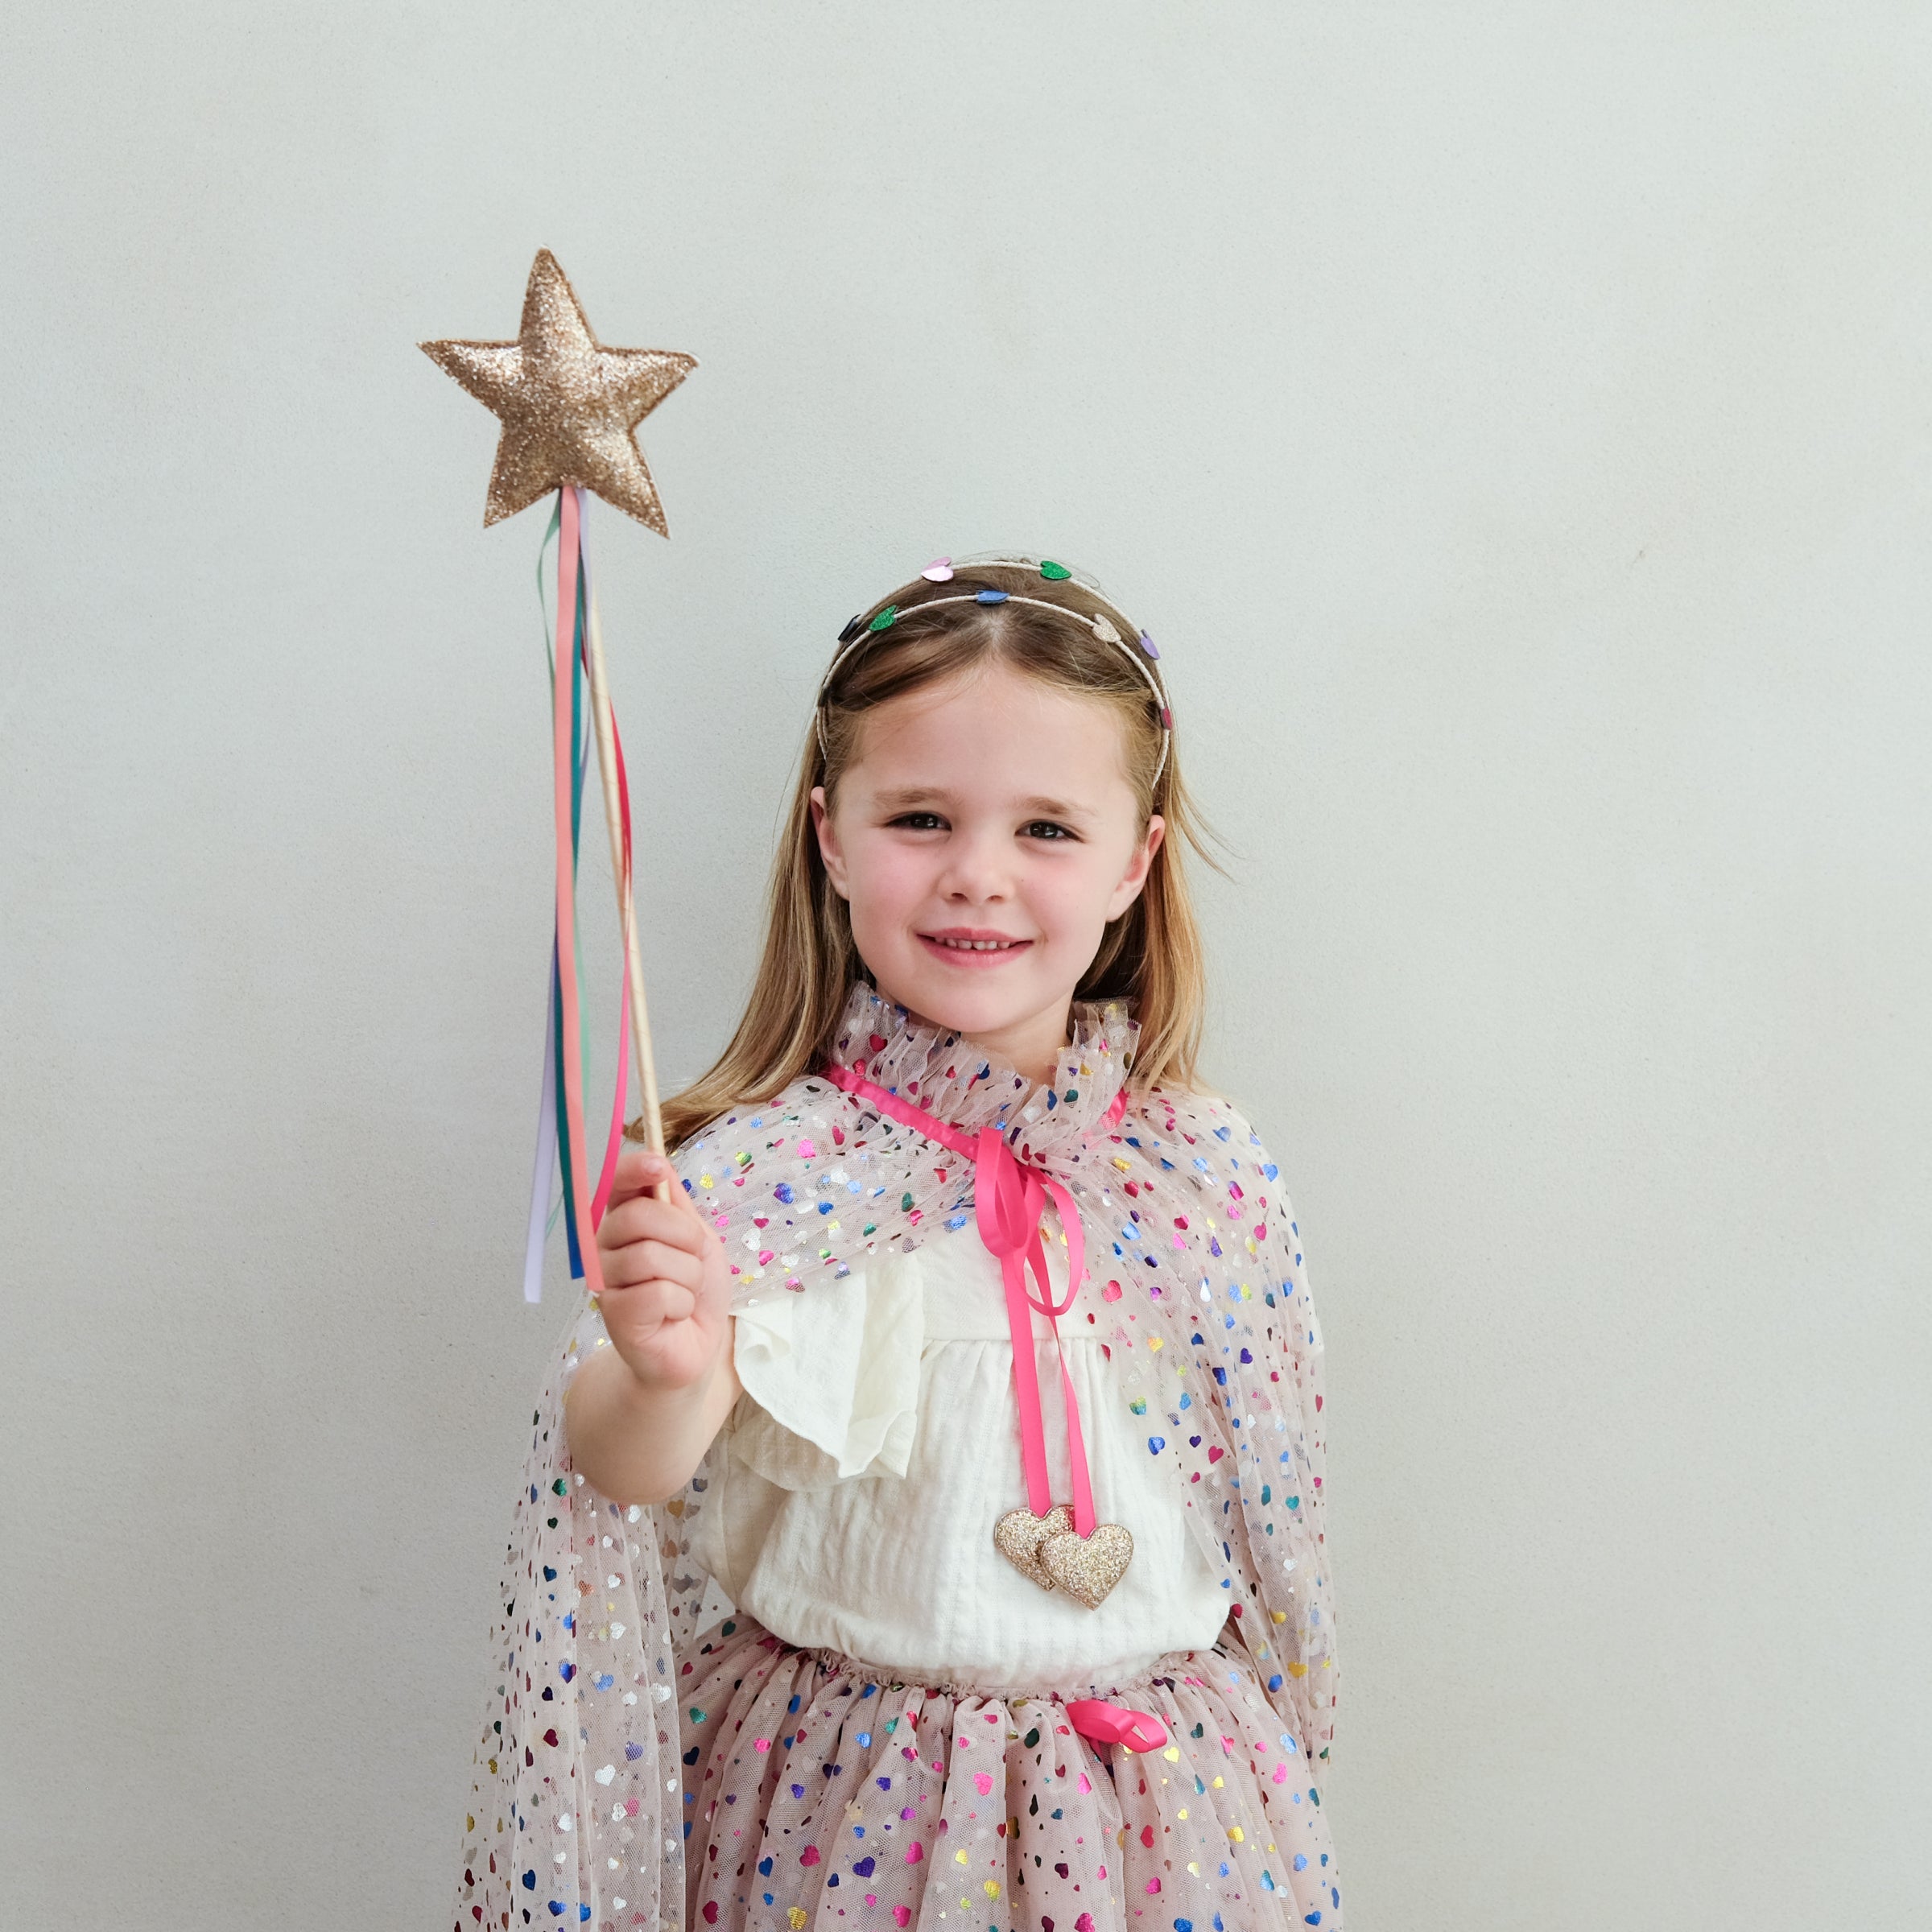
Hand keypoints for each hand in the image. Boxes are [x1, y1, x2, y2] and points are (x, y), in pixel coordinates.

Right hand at [592, 1149, 732, 1393]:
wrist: (697, 1347)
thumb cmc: (695, 1290)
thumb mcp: (697, 1238)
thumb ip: (676, 1203)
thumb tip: (657, 1159)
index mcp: (624, 1221)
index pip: (617, 1182)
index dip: (635, 1170)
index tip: (657, 1168)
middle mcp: (604, 1247)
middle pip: (640, 1215)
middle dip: (685, 1236)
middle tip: (692, 1260)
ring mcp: (605, 1281)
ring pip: (653, 1256)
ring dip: (687, 1276)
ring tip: (684, 1293)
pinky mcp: (614, 1315)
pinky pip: (658, 1293)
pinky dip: (681, 1304)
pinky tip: (673, 1316)